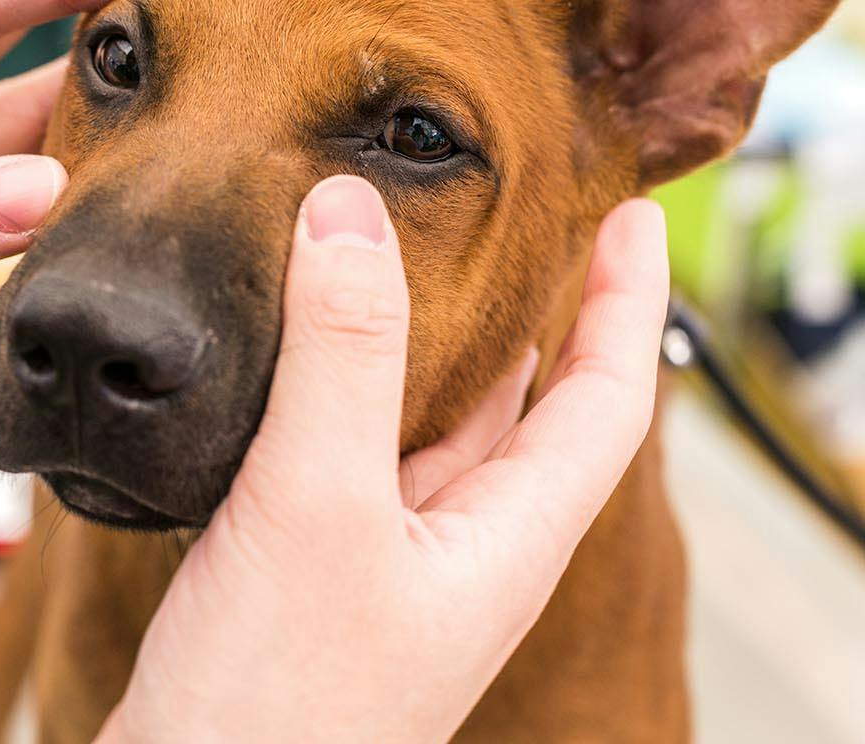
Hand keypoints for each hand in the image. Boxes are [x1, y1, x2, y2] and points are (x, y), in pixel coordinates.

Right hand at [103, 178, 668, 742]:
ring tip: (412, 267)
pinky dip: (345, 389)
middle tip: (516, 224)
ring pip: (433, 429)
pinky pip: (353, 454)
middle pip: (528, 412)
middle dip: (532, 315)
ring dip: (433, 347)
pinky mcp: (316, 569)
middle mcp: (460, 550)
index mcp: (505, 540)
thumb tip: (347, 209)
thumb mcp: (317, 504)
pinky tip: (303, 359)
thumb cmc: (275, 702)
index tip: (629, 216)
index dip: (625, 301)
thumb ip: (338, 356)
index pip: (606, 400)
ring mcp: (387, 563)